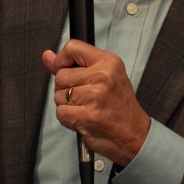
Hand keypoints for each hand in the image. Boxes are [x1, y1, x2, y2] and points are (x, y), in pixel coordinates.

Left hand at [42, 38, 150, 166]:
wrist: (135, 135)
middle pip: (61, 75)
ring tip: (86, 109)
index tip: (67, 71)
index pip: (72, 47)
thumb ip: (73, 65)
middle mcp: (103, 76)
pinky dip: (67, 119)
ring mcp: (95, 96)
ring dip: (67, 105)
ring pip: (58, 95)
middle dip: (65, 88)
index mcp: (109, 62)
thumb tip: (47, 56)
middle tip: (84, 97)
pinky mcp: (88, 115)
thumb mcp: (104, 77)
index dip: (62, 60)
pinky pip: (61, 112)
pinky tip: (83, 119)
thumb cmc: (119, 107)